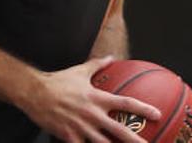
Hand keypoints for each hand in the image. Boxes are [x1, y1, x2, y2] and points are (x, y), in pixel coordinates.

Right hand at [18, 56, 160, 142]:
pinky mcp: (69, 137)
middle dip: (135, 140)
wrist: (35, 93)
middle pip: (119, 130)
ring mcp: (81, 127)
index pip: (125, 102)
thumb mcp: (80, 71)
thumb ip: (97, 65)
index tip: (157, 114)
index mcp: (97, 98)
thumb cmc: (58, 81)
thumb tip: (110, 57)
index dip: (143, 108)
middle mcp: (92, 114)